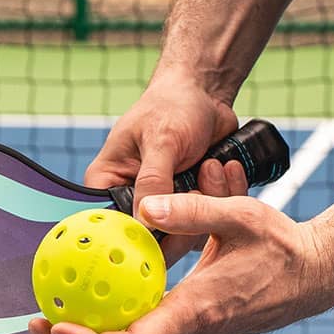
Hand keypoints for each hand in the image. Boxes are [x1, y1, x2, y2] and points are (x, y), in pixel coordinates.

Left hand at [28, 192, 333, 333]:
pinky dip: (104, 330)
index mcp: (194, 314)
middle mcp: (185, 333)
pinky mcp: (185, 327)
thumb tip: (144, 204)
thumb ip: (192, 208)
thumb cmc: (280, 246)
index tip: (54, 325)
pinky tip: (86, 299)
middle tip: (34, 322)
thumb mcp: (241, 215)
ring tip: (47, 315)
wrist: (313, 276)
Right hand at [84, 73, 246, 263]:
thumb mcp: (162, 140)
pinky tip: (225, 169)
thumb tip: (145, 223)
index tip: (167, 228)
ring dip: (207, 203)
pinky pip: (208, 221)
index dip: (138, 236)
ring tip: (211, 165)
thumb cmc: (174, 105)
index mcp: (108, 183)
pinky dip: (223, 199)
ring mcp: (165, 205)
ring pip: (185, 232)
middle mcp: (133, 199)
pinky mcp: (191, 205)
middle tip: (198, 185)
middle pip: (153, 238)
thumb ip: (153, 181)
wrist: (206, 94)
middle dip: (183, 217)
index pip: (113, 227)